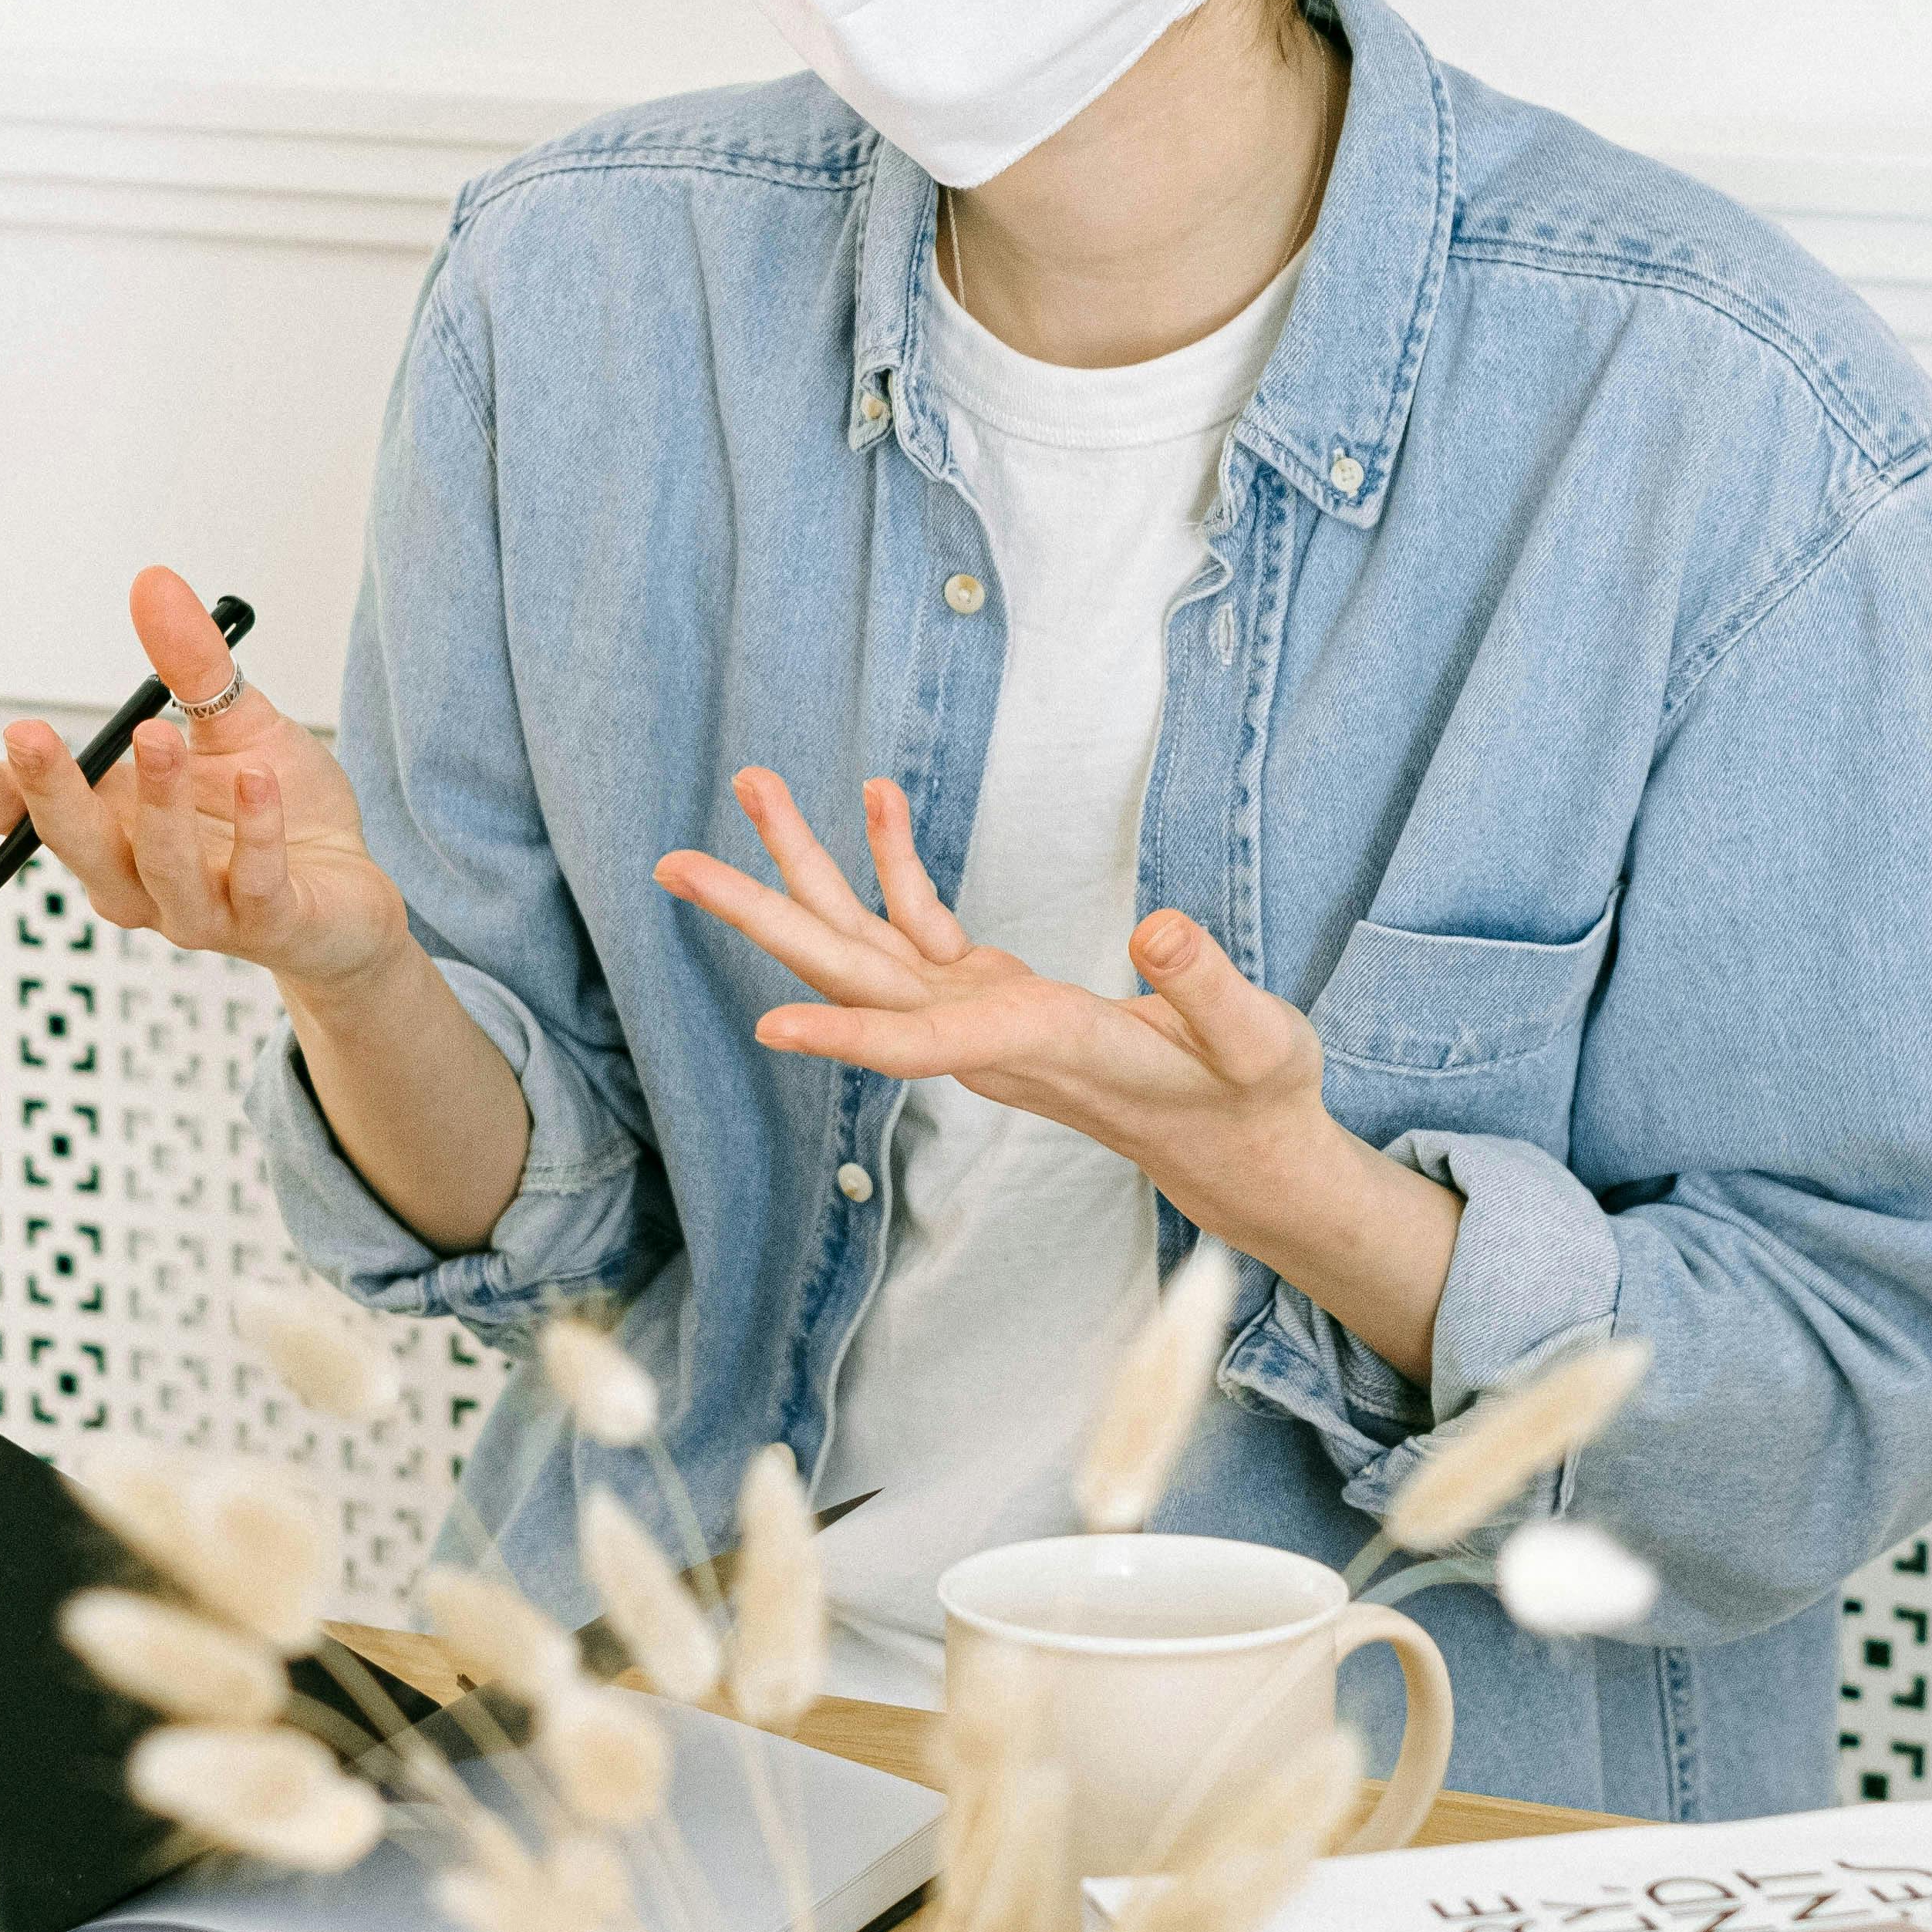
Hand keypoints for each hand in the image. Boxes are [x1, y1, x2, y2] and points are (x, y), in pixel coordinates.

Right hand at [0, 567, 409, 992]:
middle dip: (46, 793)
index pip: (16, 817)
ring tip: (157, 733)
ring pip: (157, 871)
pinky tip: (258, 780)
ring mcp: (198, 912)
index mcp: (106, 826)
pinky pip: (253, 885)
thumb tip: (150, 581)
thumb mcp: (232, 722)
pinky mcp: (270, 925)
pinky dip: (254, 835)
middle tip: (26, 735)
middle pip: (73, 846)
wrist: (351, 892)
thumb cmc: (274, 807)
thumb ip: (189, 664)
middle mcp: (134, 879)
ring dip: (155, 806)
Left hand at [650, 770, 1338, 1215]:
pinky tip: (876, 798)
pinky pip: (919, 922)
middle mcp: (984, 1034)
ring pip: (866, 938)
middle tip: (674, 864)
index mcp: (1040, 1047)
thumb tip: (1157, 927)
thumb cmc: (1251, 1099)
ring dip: (805, 864)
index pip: (928, 1046)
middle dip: (763, 916)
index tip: (770, 1030)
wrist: (1235, 1148)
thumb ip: (1208, 989)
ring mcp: (978, 1014)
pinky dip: (891, 862)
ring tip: (752, 783)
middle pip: (852, 975)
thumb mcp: (1258, 1046)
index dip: (851, 1039)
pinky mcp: (991, 995)